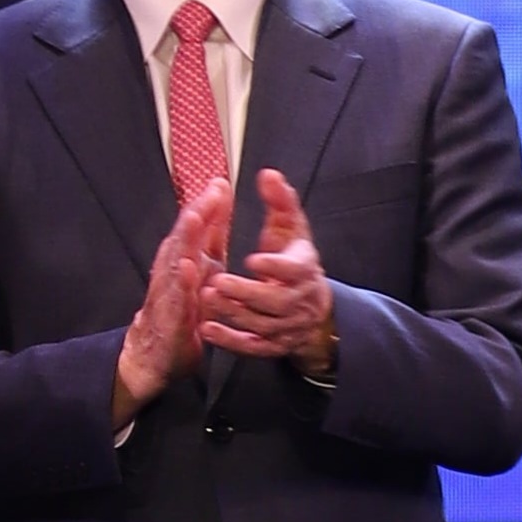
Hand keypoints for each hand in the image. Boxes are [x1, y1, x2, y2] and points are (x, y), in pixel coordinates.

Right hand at [115, 177, 233, 423]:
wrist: (157, 353)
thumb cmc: (183, 307)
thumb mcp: (202, 270)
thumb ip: (211, 239)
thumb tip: (218, 202)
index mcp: (186, 259)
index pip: (196, 229)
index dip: (208, 206)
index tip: (221, 182)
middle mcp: (173, 272)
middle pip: (184, 237)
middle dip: (197, 213)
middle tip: (211, 191)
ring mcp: (169, 292)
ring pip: (175, 260)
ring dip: (186, 238)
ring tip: (198, 217)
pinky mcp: (169, 316)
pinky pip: (176, 296)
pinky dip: (182, 281)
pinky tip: (190, 267)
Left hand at [199, 171, 337, 372]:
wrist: (314, 309)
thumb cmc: (295, 262)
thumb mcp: (292, 230)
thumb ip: (280, 202)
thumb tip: (267, 174)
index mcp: (306, 271)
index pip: (297, 270)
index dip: (276, 267)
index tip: (253, 259)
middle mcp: (300, 301)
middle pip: (277, 302)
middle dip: (247, 293)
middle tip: (219, 282)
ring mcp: (287, 326)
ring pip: (262, 325)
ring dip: (234, 313)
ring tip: (207, 298)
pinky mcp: (273, 345)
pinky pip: (252, 347)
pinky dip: (230, 340)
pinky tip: (207, 328)